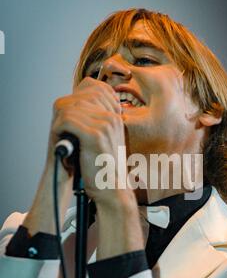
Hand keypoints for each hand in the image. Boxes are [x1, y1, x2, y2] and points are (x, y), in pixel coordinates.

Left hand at [46, 76, 124, 202]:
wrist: (111, 188)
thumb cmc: (102, 167)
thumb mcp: (102, 140)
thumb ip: (93, 122)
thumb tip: (73, 106)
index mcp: (115, 117)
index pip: (94, 89)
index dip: (75, 100)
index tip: (68, 118)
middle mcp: (112, 118)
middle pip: (80, 97)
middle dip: (66, 111)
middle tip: (61, 128)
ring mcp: (106, 125)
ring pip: (71, 108)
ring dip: (61, 122)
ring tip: (61, 136)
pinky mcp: (95, 135)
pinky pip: (68, 121)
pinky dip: (59, 130)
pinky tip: (62, 141)